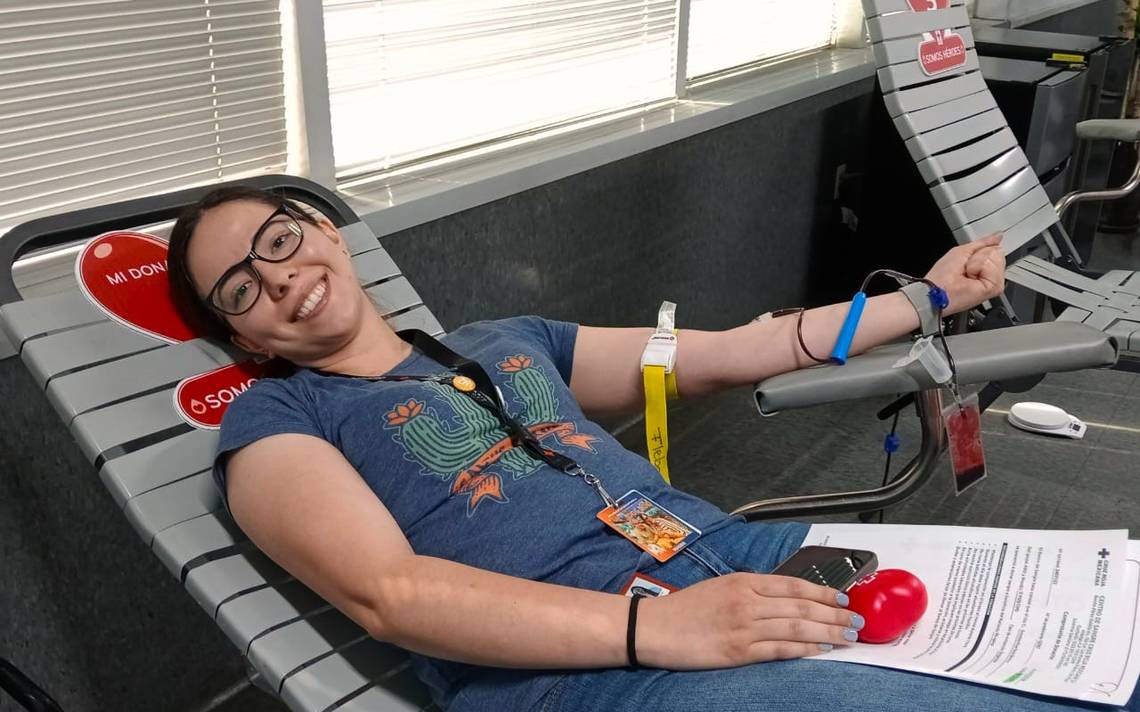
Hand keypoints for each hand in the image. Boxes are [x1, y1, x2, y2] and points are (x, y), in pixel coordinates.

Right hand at [634, 573, 860, 669]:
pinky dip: (804, 649)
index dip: (824, 592)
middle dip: (834, 613)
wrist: (655, 628)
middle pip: (802, 606)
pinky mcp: (739, 651)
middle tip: (857, 620)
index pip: (794, 585)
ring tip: (847, 637)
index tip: (844, 598)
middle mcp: (747, 601)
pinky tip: (821, 650)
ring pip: (797, 627)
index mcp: (744, 581)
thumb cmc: (685, 608)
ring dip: (827, 632)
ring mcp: (744, 626)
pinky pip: (780, 649)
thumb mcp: (721, 587)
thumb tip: (786, 599)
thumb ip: (751, 590)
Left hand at [923, 234, 1005, 314]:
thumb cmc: (942, 275)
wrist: (937, 291)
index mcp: (983, 267)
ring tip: (968, 274)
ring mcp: (993, 283)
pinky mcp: (995, 288)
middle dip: (979, 256)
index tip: (969, 262)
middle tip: (967, 269)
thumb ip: (983, 243)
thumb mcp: (963, 251)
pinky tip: (971, 278)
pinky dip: (979, 268)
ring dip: (977, 263)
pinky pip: (994, 268)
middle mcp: (990, 276)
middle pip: (998, 252)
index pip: (996, 250)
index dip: (981, 251)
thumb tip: (998, 236)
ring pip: (997, 259)